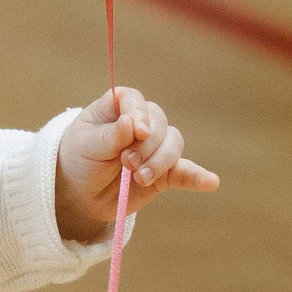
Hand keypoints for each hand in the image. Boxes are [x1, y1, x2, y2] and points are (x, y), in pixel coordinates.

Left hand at [55, 87, 217, 241]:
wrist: (80, 192)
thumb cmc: (80, 158)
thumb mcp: (86, 145)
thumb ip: (109, 136)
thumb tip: (131, 123)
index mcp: (118, 106)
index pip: (134, 100)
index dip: (138, 113)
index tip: (137, 131)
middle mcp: (141, 122)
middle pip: (159, 124)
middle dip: (146, 145)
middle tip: (126, 163)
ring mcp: (155, 147)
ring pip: (174, 144)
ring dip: (160, 162)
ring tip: (140, 178)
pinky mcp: (165, 172)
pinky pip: (186, 172)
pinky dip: (198, 177)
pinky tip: (211, 182)